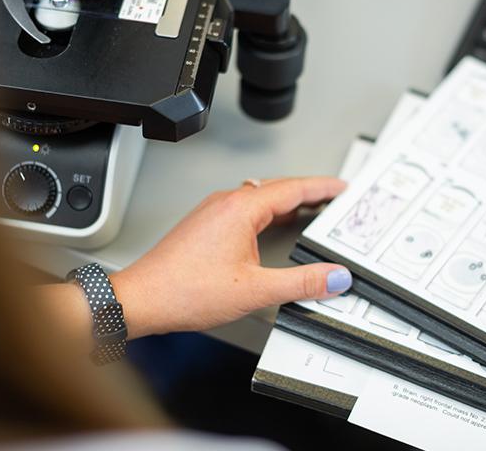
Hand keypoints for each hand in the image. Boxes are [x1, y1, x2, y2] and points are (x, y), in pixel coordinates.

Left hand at [110, 177, 351, 336]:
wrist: (143, 299)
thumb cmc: (184, 290)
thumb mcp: (256, 290)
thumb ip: (301, 283)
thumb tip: (334, 277)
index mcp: (241, 209)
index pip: (293, 188)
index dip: (323, 187)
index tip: (343, 188)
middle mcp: (226, 203)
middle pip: (278, 188)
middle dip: (309, 192)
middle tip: (333, 198)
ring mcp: (213, 212)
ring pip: (259, 197)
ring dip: (287, 201)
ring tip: (309, 210)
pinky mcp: (204, 224)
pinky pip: (244, 208)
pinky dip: (267, 211)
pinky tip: (271, 225)